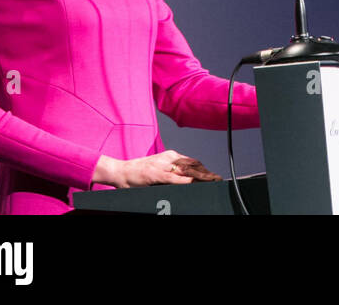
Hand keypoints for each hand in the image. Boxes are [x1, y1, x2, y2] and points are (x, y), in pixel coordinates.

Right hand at [91, 151, 222, 188]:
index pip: (193, 162)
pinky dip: (184, 180)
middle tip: (218, 179)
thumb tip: (188, 180)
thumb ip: (173, 174)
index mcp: (170, 156)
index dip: (205, 169)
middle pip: (193, 165)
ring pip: (186, 170)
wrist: (121, 172)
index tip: (215, 176)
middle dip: (207, 173)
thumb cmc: (140, 174)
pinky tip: (192, 182)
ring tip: (211, 181)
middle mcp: (169, 158)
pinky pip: (173, 177)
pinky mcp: (155, 174)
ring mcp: (162, 165)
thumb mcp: (160, 171)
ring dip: (200, 176)